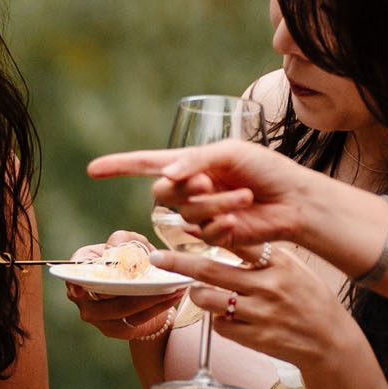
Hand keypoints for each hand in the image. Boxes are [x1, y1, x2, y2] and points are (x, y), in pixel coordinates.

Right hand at [62, 232, 181, 341]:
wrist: (142, 290)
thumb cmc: (131, 261)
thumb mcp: (129, 243)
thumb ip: (123, 239)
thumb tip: (116, 248)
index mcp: (80, 272)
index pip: (72, 275)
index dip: (74, 282)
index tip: (81, 288)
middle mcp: (83, 297)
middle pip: (101, 294)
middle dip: (126, 286)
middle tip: (149, 277)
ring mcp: (98, 317)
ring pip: (121, 308)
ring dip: (148, 298)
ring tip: (171, 287)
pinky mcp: (115, 330)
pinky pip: (137, 319)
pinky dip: (157, 307)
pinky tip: (173, 295)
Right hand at [86, 139, 322, 255]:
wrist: (295, 201)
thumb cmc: (267, 169)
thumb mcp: (230, 153)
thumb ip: (195, 161)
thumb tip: (167, 175)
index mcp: (191, 162)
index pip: (145, 163)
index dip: (118, 166)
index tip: (93, 170)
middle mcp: (190, 188)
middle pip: (161, 192)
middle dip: (186, 188)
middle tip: (211, 181)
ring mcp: (200, 213)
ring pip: (185, 213)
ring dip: (214, 204)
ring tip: (244, 197)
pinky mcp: (214, 235)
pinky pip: (202, 232)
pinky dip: (220, 225)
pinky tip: (240, 221)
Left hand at [157, 244, 355, 370]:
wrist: (329, 340)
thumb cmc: (308, 298)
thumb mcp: (293, 267)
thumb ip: (262, 255)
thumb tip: (223, 237)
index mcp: (279, 262)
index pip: (237, 241)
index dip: (207, 232)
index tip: (184, 224)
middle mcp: (269, 286)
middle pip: (211, 270)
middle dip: (179, 263)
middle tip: (158, 258)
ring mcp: (261, 313)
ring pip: (209, 300)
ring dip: (198, 295)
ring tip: (200, 292)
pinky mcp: (255, 338)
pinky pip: (220, 325)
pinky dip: (219, 320)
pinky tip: (231, 317)